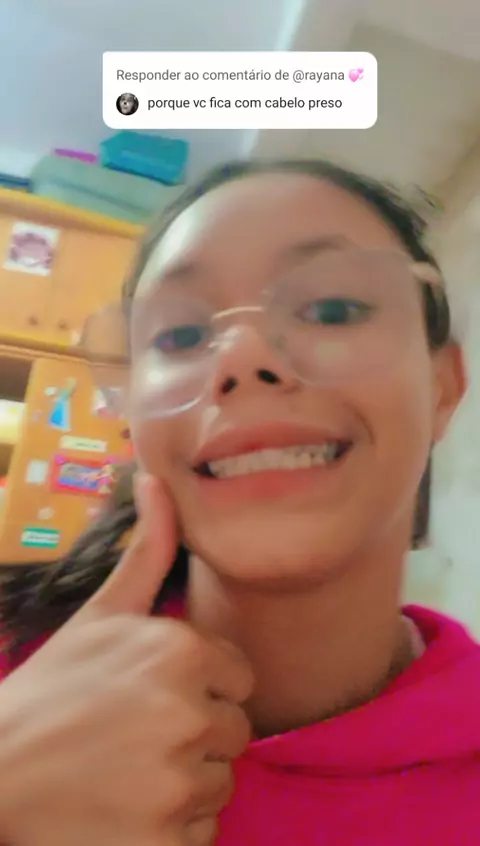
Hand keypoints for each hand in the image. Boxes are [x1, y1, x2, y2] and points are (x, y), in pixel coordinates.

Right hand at [0, 475, 252, 845]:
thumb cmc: (54, 687)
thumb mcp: (102, 613)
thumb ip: (146, 548)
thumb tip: (157, 477)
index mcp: (182, 651)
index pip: (240, 678)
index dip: (204, 688)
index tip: (156, 695)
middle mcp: (188, 713)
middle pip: (235, 732)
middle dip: (198, 734)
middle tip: (137, 735)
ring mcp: (177, 783)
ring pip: (221, 784)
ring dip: (187, 784)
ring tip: (130, 771)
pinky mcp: (166, 843)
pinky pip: (204, 834)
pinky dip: (175, 829)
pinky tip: (130, 810)